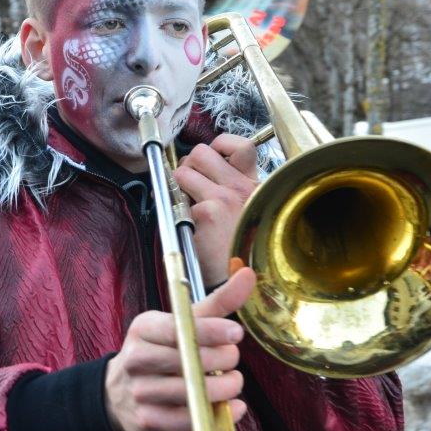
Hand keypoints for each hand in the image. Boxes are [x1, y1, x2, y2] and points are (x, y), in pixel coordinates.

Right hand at [104, 269, 255, 430]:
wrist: (120, 393)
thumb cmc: (161, 349)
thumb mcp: (183, 322)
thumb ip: (218, 301)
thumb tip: (248, 274)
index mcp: (145, 328)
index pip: (178, 328)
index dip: (210, 331)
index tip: (237, 333)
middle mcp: (137, 358)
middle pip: (187, 359)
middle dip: (221, 359)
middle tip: (233, 358)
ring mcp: (140, 391)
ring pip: (191, 391)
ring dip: (223, 388)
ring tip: (234, 382)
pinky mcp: (148, 420)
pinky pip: (188, 420)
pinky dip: (217, 414)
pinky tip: (234, 408)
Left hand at [174, 135, 258, 287]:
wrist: (246, 285)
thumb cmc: (244, 250)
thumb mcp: (252, 213)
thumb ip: (235, 189)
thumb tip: (205, 172)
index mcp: (254, 185)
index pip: (241, 145)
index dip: (220, 144)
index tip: (213, 155)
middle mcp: (240, 187)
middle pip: (202, 151)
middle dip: (189, 165)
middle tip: (191, 184)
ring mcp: (222, 198)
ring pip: (182, 171)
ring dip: (178, 186)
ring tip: (187, 204)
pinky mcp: (205, 214)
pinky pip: (177, 201)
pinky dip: (177, 211)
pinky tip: (187, 226)